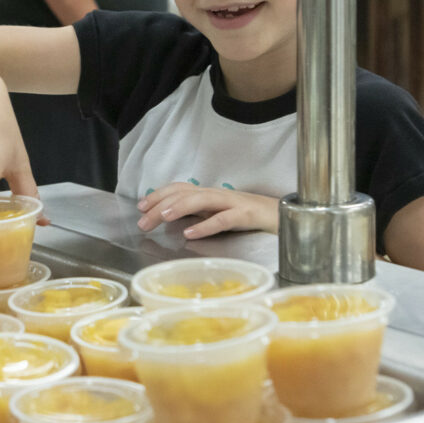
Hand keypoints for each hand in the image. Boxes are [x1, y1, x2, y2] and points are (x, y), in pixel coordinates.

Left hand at [136, 183, 278, 238]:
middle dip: (161, 205)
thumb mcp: (217, 213)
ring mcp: (232, 203)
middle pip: (184, 193)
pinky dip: (205, 226)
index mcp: (209, 194)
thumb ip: (197, 213)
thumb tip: (171, 217)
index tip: (140, 206)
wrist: (283, 216)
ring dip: (179, 207)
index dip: (159, 194)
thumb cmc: (248, 216)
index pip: (179, 188)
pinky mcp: (245, 215)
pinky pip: (223, 219)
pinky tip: (191, 233)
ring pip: (201, 200)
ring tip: (162, 217)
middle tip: (142, 221)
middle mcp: (217, 195)